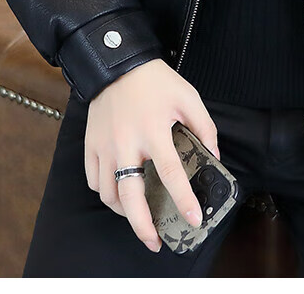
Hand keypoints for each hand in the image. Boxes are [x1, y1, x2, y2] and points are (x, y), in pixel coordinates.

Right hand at [84, 57, 220, 252]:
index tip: (193, 219)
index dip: (183, 200)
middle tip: (155, 241)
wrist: (117, 63)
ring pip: (109, 194)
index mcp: (153, 130)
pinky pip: (93, 180)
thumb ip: (204, 126)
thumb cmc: (154, 81)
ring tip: (138, 217)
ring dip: (124, 212)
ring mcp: (105, 146)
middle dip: (143, 226)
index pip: (171, 173)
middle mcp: (126, 142)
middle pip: (130, 197)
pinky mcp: (90, 144)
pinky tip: (118, 194)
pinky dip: (105, 193)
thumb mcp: (188, 96)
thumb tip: (213, 155)